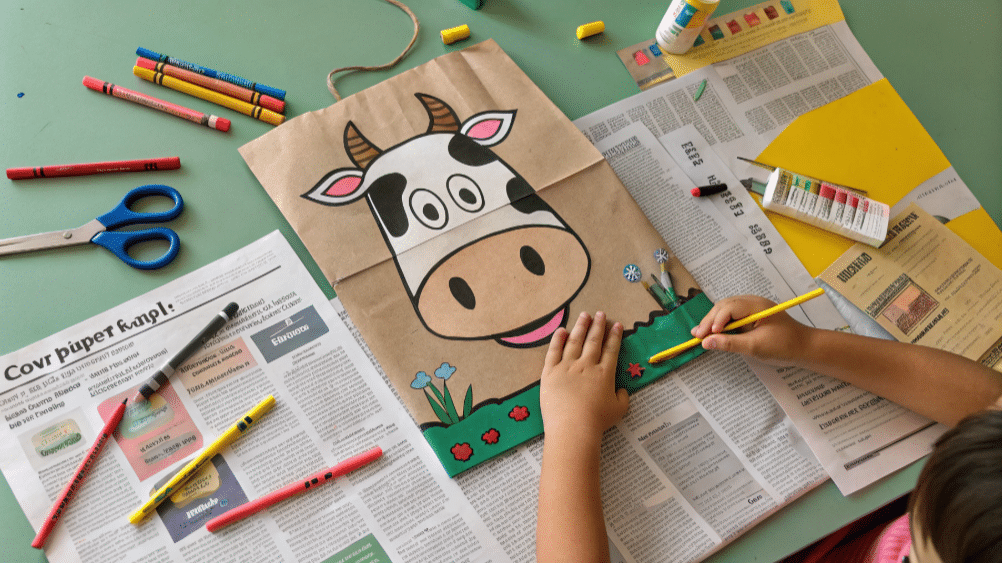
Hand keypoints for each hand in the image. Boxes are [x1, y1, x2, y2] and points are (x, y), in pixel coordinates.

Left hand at [539, 311, 628, 440]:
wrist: (572, 426)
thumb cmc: (597, 421)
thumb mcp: (619, 410)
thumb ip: (622, 397)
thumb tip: (621, 390)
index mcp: (604, 373)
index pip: (611, 350)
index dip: (615, 336)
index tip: (617, 325)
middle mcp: (586, 365)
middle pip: (593, 341)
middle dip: (598, 326)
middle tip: (601, 314)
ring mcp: (567, 366)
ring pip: (574, 341)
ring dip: (580, 327)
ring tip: (584, 315)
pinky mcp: (550, 372)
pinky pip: (553, 351)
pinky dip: (557, 340)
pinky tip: (561, 331)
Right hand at [690, 295, 814, 365]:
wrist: (805, 348)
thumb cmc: (784, 346)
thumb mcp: (756, 347)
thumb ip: (730, 344)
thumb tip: (706, 342)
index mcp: (756, 306)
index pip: (729, 307)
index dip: (716, 320)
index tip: (706, 335)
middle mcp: (752, 302)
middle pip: (723, 306)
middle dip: (709, 320)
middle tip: (696, 335)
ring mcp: (751, 308)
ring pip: (725, 310)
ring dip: (712, 321)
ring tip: (699, 334)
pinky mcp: (751, 316)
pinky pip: (731, 316)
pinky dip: (720, 324)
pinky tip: (712, 333)